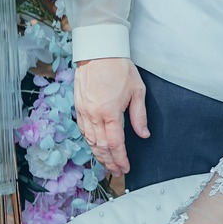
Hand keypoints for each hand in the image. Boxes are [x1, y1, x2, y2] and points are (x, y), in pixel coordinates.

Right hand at [75, 57, 147, 174]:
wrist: (98, 51)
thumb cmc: (119, 68)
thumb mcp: (137, 91)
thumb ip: (139, 116)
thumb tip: (144, 134)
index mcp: (110, 112)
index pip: (115, 144)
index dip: (120, 158)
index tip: (125, 168)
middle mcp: (94, 115)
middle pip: (101, 146)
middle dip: (109, 161)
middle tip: (117, 171)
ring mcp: (84, 111)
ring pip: (90, 140)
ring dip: (99, 154)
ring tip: (107, 164)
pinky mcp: (79, 106)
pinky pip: (84, 130)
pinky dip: (90, 142)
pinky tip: (95, 146)